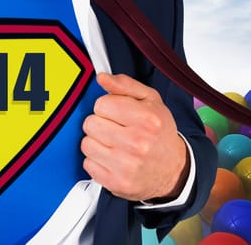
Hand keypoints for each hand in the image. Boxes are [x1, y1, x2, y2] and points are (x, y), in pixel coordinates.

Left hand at [81, 73, 188, 201]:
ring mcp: (126, 165)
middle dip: (100, 125)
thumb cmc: (159, 133)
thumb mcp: (151, 102)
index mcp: (147, 119)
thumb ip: (125, 85)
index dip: (107, 107)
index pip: (101, 104)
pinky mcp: (116, 183)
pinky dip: (97, 161)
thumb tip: (101, 77)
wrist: (174, 171)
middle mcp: (137, 143)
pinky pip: (87, 164)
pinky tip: (112, 160)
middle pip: (90, 123)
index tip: (117, 114)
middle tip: (116, 130)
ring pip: (86, 144)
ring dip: (96, 143)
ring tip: (114, 145)